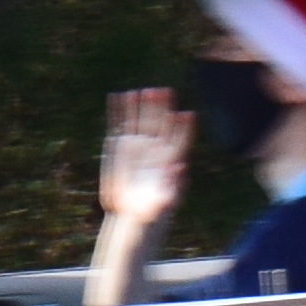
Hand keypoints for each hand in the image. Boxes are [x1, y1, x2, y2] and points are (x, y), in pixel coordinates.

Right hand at [98, 87, 190, 231]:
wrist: (134, 213)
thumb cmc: (153, 210)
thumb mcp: (164, 200)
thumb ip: (172, 185)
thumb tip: (179, 167)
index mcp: (170, 160)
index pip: (180, 139)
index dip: (185, 127)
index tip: (188, 115)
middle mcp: (155, 150)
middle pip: (161, 124)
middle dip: (162, 108)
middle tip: (164, 92)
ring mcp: (138, 146)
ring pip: (141, 121)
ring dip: (142, 107)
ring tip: (142, 92)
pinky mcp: (121, 147)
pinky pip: (120, 125)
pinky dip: (118, 111)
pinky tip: (117, 97)